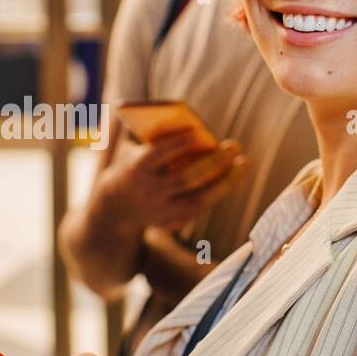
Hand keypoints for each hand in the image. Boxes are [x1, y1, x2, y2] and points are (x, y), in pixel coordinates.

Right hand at [99, 126, 247, 231]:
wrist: (113, 208)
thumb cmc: (133, 168)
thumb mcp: (137, 152)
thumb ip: (160, 142)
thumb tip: (196, 133)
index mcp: (136, 169)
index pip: (158, 154)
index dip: (177, 143)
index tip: (198, 132)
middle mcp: (148, 192)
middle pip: (186, 178)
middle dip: (213, 161)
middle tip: (234, 145)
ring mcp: (159, 211)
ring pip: (198, 199)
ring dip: (225, 182)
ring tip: (243, 163)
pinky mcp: (169, 223)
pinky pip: (198, 209)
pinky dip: (215, 193)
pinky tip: (229, 179)